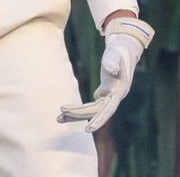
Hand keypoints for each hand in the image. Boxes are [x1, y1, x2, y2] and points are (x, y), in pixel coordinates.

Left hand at [58, 17, 152, 131]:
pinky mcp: (103, 95)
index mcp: (119, 91)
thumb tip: (112, 70)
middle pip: (95, 110)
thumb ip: (113, 61)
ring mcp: (109, 97)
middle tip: (61, 115)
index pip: (108, 110)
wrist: (121, 50)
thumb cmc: (117, 52)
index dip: (98, 120)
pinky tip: (65, 113)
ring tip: (58, 118)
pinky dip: (78, 109)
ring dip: (75, 115)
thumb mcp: (114, 54)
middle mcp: (114, 98)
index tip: (88, 129)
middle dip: (79, 114)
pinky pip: (90, 105)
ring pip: (91, 110)